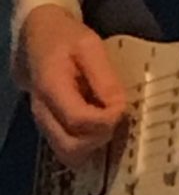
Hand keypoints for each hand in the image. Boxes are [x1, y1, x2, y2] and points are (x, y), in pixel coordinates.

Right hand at [15, 4, 126, 167]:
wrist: (40, 38)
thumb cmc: (67, 39)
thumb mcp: (90, 46)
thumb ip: (104, 77)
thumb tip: (119, 107)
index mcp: (50, 88)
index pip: (79, 120)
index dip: (107, 120)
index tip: (122, 107)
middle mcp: (42, 112)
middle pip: (72, 148)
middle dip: (101, 139)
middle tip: (115, 119)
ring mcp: (45, 124)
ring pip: (71, 155)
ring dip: (95, 146)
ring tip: (109, 123)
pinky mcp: (52, 129)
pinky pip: (71, 151)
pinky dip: (90, 147)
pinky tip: (102, 128)